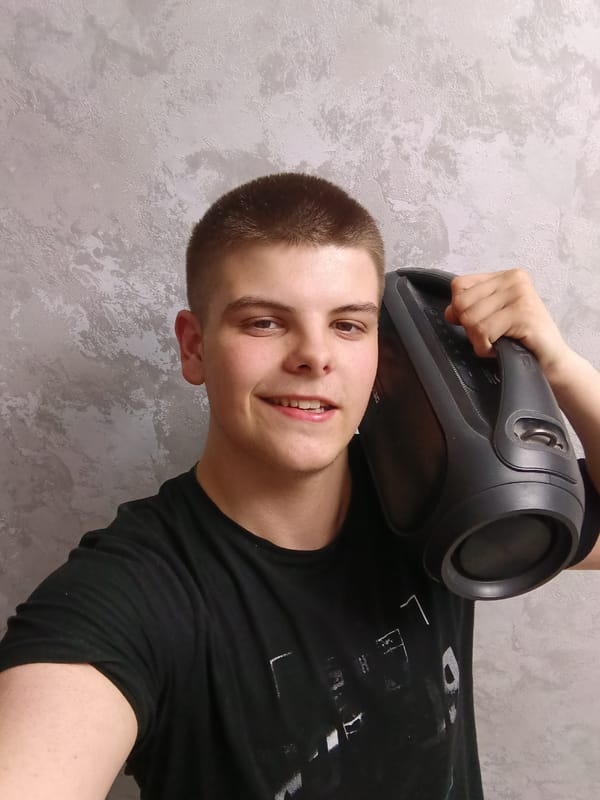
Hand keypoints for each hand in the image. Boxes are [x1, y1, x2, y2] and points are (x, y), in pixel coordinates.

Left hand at [444, 268, 571, 379]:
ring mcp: (520, 294)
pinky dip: (485, 347)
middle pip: (461, 302)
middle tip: (491, 335)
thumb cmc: (523, 339)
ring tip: (499, 341)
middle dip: (470, 327)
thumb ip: (470, 308)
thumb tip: (450, 312)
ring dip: (479, 340)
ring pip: (470, 318)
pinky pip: (483, 331)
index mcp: (506, 276)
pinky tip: (502, 348)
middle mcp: (514, 280)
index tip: (479, 322)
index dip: (460, 309)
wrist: (550, 360)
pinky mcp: (523, 313)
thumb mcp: (493, 317)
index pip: (459, 285)